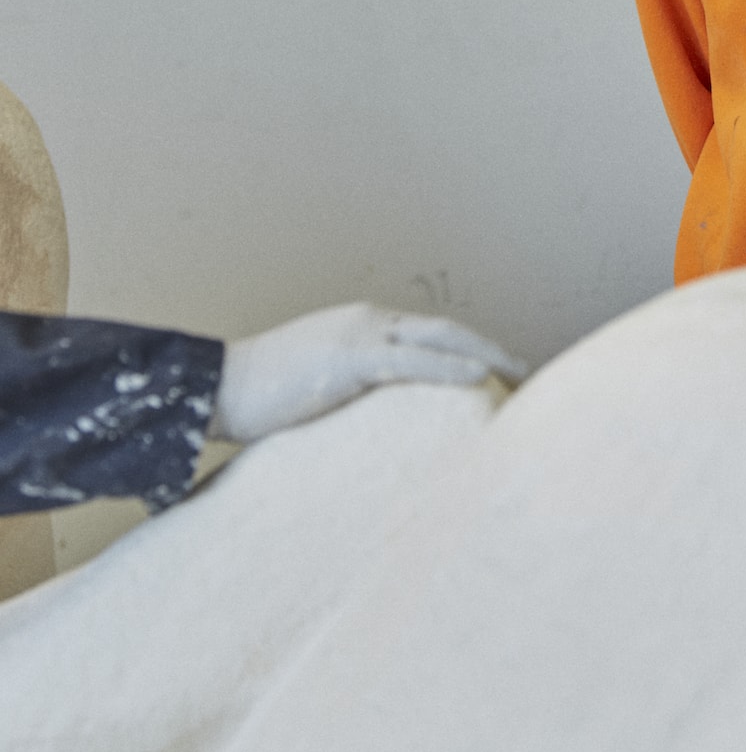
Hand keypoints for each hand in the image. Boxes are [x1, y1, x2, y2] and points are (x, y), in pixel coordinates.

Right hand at [208, 303, 528, 444]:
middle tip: (524, 373)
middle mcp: (366, 322)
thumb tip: (382, 429)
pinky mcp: (347, 358)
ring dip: (484, 354)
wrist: (215, 389)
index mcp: (360, 328)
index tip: (498, 370)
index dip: (466, 349)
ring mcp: (358, 335)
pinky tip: (478, 378)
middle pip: (445, 330)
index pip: (427, 334)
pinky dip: (448, 367)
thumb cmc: (260, 399)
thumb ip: (353, 396)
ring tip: (518, 376)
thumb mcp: (318, 390)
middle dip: (489, 348)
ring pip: (437, 338)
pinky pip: (410, 361)